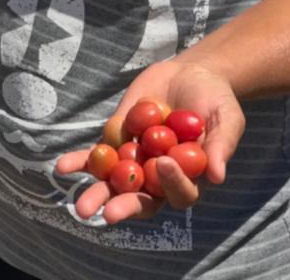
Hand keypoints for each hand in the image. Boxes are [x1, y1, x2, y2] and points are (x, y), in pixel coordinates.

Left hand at [55, 59, 244, 223]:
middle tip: (108, 214)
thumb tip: (217, 176)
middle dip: (124, 206)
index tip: (163, 161)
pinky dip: (80, 162)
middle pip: (142, 199)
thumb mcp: (227, 118)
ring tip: (81, 205)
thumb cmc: (215, 101)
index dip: (171, 183)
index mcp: (188, 178)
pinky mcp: (116, 142)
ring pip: (115, 184)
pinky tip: (62, 167)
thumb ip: (220, 146)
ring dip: (97, 193)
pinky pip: (96, 157)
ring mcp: (135, 161)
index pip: (180, 192)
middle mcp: (159, 177)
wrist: (189, 75)